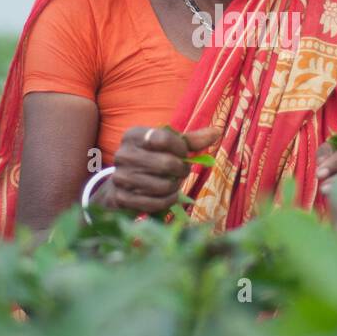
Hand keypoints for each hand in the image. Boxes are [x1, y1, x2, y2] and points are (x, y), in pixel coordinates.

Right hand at [94, 124, 220, 214]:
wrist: (122, 184)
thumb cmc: (151, 160)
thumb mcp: (167, 146)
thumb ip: (190, 140)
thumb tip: (216, 132)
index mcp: (133, 135)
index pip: (165, 138)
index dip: (181, 148)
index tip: (184, 154)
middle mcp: (123, 154)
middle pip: (166, 163)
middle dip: (182, 170)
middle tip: (183, 172)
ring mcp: (120, 177)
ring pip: (163, 185)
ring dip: (175, 187)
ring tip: (174, 183)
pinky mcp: (121, 198)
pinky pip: (155, 203)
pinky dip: (168, 201)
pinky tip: (170, 196)